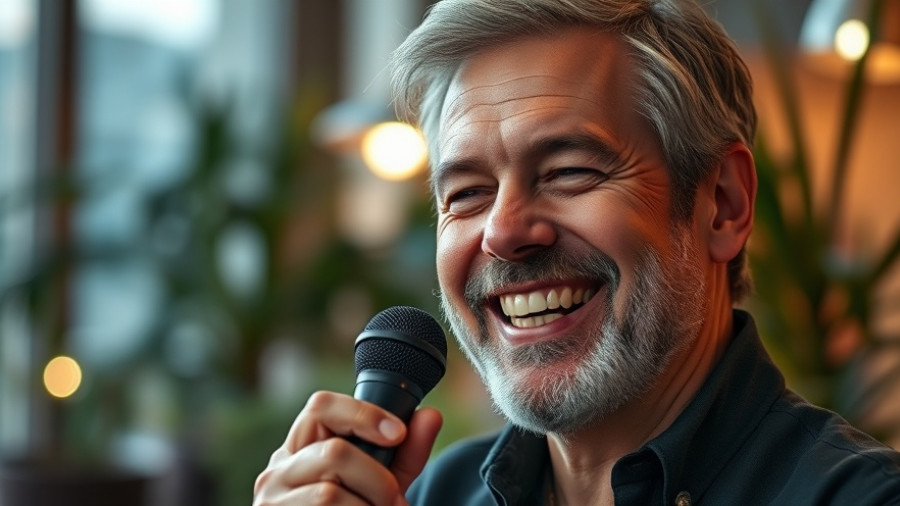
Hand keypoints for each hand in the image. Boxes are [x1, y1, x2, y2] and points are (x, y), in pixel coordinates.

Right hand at [253, 391, 442, 504]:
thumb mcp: (381, 482)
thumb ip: (406, 453)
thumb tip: (431, 417)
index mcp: (301, 447)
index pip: (321, 406)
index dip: (363, 414)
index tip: (397, 434)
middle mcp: (277, 470)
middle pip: (334, 452)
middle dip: (378, 479)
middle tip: (395, 501)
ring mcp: (272, 501)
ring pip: (329, 493)